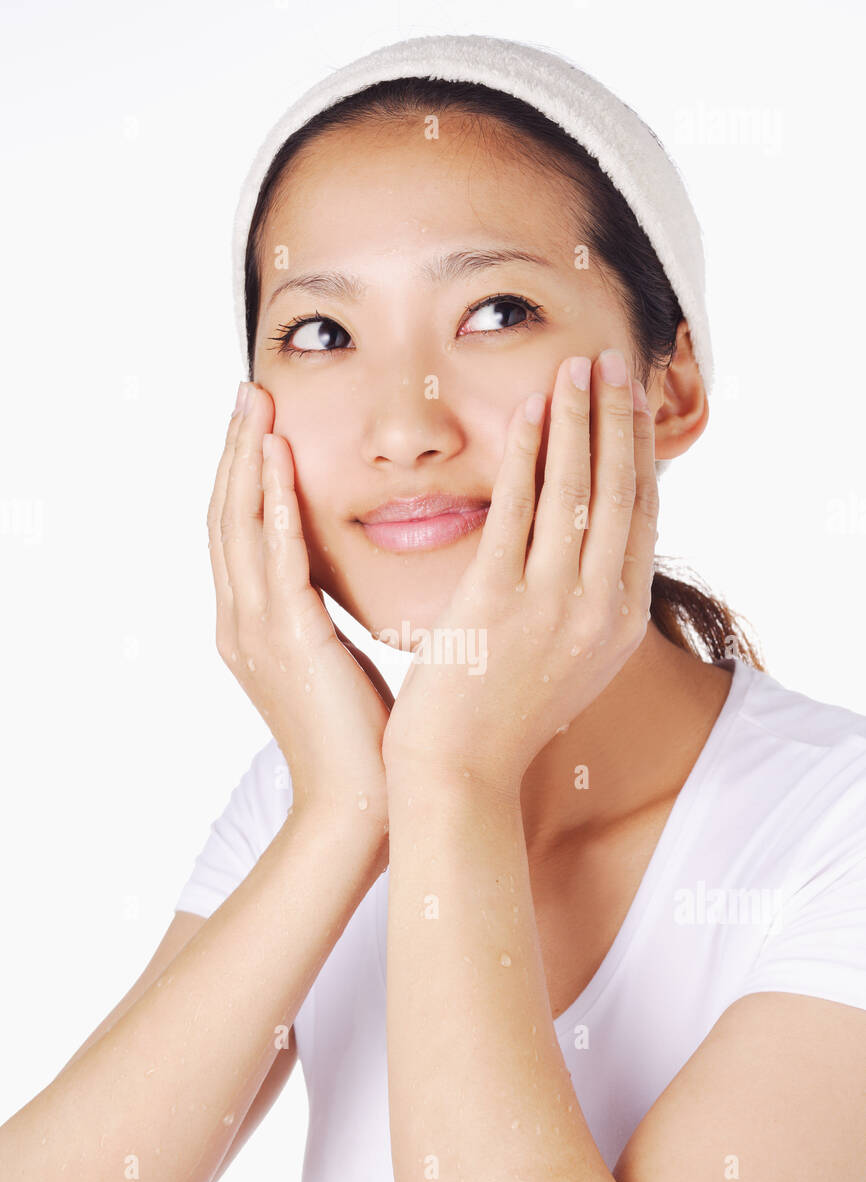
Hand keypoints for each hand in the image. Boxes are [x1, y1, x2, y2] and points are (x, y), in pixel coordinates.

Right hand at [208, 381, 392, 826]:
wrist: (357, 805)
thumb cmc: (362, 739)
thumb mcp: (337, 662)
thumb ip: (327, 618)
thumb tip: (348, 582)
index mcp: (253, 627)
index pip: (241, 532)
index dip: (245, 474)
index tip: (260, 424)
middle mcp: (242, 622)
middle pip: (226, 517)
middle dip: (236, 452)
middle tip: (248, 393)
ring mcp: (257, 632)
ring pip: (240, 527)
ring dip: (248, 462)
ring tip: (256, 406)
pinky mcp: (289, 642)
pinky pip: (277, 561)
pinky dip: (275, 508)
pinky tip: (281, 464)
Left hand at [381, 349, 658, 792]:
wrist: (461, 772)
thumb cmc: (503, 716)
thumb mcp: (569, 661)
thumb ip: (586, 605)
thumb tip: (586, 550)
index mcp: (622, 622)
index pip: (639, 517)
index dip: (638, 453)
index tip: (632, 403)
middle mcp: (600, 610)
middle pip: (618, 493)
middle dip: (617, 419)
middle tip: (612, 361)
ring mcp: (552, 606)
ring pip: (576, 492)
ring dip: (578, 421)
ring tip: (575, 367)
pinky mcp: (498, 603)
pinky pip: (518, 512)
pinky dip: (527, 454)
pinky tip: (529, 411)